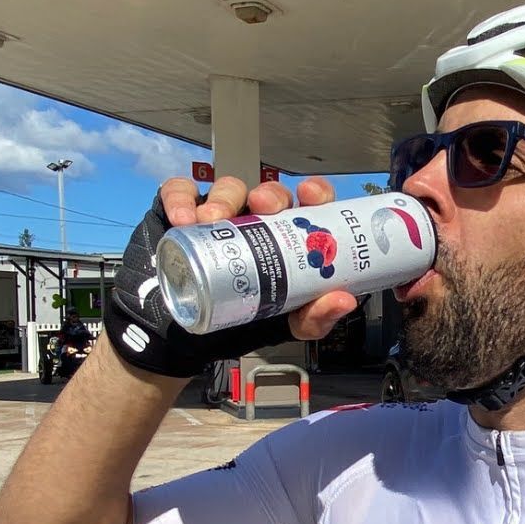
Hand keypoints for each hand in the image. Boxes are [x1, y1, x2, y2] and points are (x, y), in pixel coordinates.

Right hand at [159, 172, 357, 343]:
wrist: (193, 335)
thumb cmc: (247, 316)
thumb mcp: (289, 323)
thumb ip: (315, 317)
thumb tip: (344, 300)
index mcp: (291, 237)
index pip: (309, 204)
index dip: (315, 192)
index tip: (311, 196)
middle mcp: (259, 220)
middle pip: (271, 193)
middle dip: (269, 194)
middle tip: (262, 206)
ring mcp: (223, 214)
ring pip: (229, 188)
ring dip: (223, 197)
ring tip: (212, 219)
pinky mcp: (185, 213)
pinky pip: (182, 193)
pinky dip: (180, 199)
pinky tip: (182, 218)